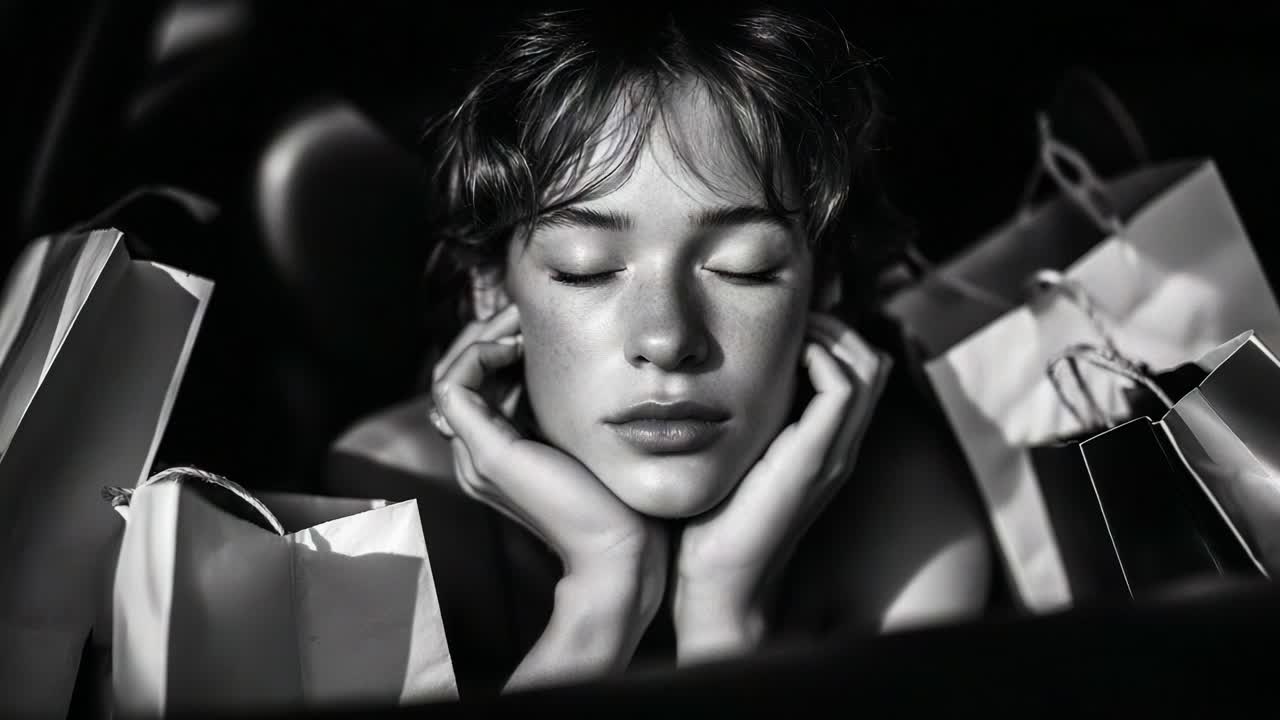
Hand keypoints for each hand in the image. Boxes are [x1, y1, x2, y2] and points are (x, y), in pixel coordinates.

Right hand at [431, 304, 666, 689]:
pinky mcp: (487, 454)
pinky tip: (518, 346)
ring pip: (449, 375)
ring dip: (481, 337)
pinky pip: (454, 388)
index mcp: (497, 453)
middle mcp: (476, 456)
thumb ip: (569, 408)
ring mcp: (475, 457)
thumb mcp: (588, 436)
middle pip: (456, 375)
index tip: (535, 323)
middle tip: (522, 311)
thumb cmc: (620, 497)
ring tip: (520, 322)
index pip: (474, 383)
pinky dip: (479, 355)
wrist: (622, 550)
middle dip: (485, 333)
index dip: (496, 344)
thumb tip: (579, 361)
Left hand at [672, 313, 888, 662]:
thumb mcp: (735, 453)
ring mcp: (834, 454)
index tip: (783, 325)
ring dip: (829, 334)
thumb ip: (744, 418)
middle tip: (789, 320)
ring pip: (867, 366)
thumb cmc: (712, 519)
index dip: (829, 333)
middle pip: (872, 360)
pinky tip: (779, 361)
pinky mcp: (817, 460)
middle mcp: (839, 446)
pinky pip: (841, 388)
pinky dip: (817, 358)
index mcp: (824, 445)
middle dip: (834, 325)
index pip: (857, 369)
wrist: (717, 579)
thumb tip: (717, 373)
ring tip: (788, 333)